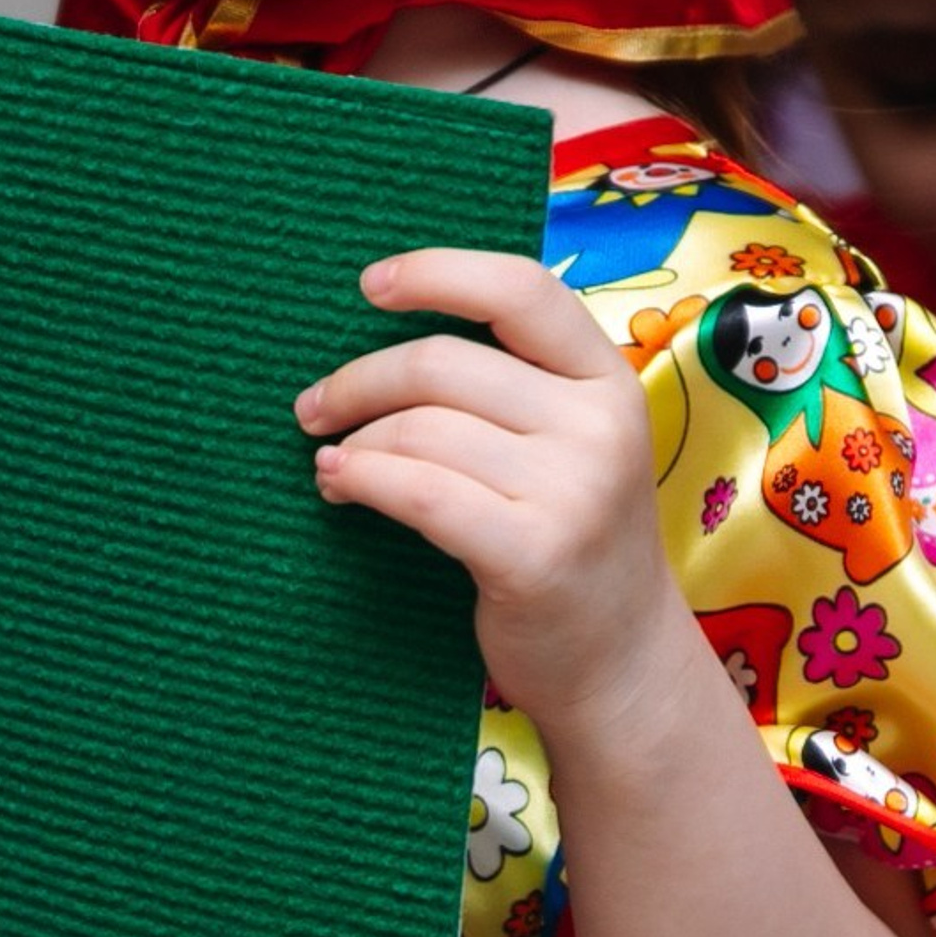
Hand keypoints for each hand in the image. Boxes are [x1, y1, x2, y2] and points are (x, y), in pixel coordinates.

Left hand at [298, 249, 686, 740]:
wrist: (621, 662)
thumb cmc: (573, 540)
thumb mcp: (574, 444)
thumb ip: (515, 385)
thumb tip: (388, 334)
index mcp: (607, 380)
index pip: (520, 290)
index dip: (437, 274)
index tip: (368, 286)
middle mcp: (600, 425)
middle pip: (444, 364)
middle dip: (359, 381)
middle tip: (314, 408)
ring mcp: (572, 491)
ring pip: (420, 431)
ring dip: (357, 444)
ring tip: (334, 464)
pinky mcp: (532, 554)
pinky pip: (418, 493)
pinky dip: (363, 481)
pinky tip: (339, 484)